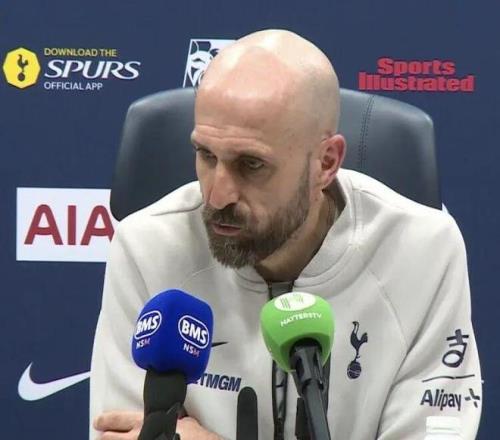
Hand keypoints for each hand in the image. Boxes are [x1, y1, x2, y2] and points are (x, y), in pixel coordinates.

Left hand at [93, 411, 220, 439]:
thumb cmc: (195, 437)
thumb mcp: (186, 422)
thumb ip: (175, 419)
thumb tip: (176, 419)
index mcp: (146, 423)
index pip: (118, 419)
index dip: (106, 420)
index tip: (98, 421)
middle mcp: (137, 438)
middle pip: (108, 437)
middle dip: (103, 436)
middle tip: (101, 436)